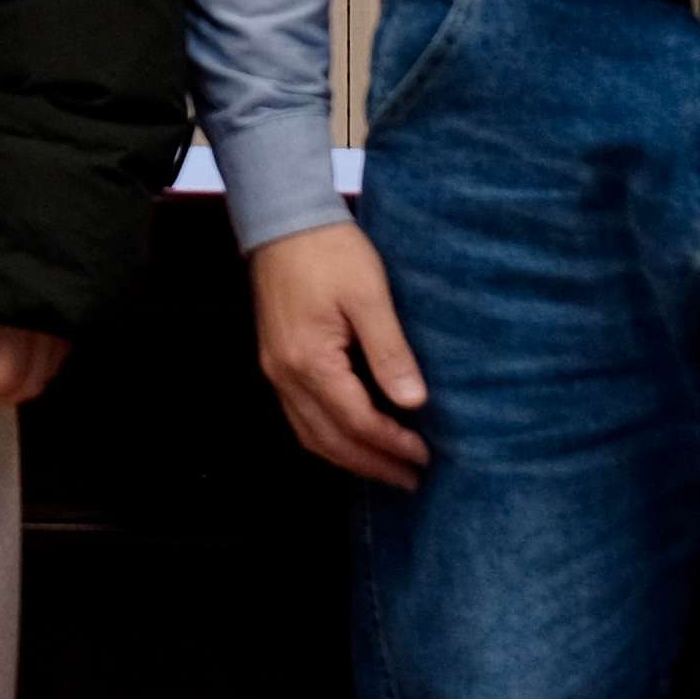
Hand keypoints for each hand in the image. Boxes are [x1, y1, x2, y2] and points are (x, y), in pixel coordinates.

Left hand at [0, 322, 67, 419]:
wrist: (23, 221)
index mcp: (21, 323)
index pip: (8, 376)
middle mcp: (48, 329)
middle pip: (30, 383)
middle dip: (0, 398)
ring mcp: (64, 327)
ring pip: (47, 375)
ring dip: (19, 388)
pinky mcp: (71, 322)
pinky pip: (58, 359)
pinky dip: (36, 371)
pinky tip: (17, 367)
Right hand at [248, 223, 428, 486]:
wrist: (282, 218)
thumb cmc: (328, 250)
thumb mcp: (369, 295)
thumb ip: (390, 351)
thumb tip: (414, 402)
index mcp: (310, 361)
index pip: (356, 421)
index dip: (391, 444)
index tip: (424, 457)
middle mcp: (285, 375)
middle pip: (329, 440)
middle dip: (371, 465)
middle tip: (409, 480)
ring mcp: (275, 370)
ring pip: (309, 435)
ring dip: (348, 458)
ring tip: (385, 469)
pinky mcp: (275, 360)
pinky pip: (299, 416)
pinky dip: (327, 437)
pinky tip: (351, 438)